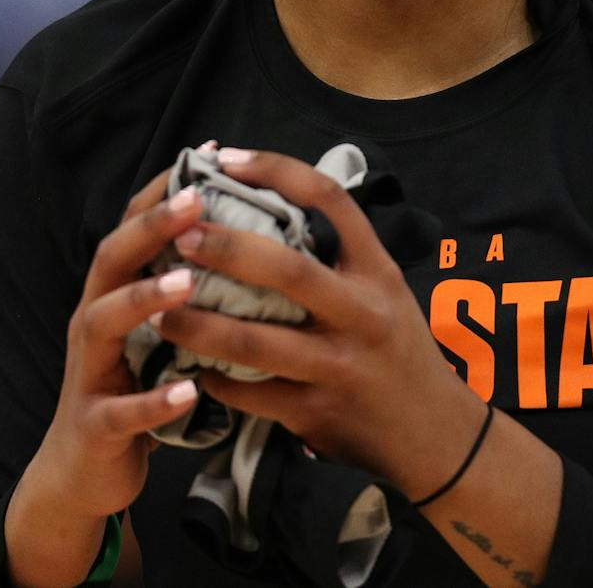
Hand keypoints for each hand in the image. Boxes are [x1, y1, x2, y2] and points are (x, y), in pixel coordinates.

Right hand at [17, 161, 206, 521]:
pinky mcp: (94, 426)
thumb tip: (248, 233)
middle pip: (111, 258)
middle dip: (151, 226)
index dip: (164, 189)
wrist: (82, 475)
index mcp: (114, 293)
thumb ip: (186, 285)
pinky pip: (121, 412)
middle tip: (196, 200)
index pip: (132, 226)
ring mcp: (87, 371)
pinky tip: (189, 390)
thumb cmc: (135, 386)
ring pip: (102, 322)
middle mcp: (93, 321)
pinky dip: (153, 401)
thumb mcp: (157, 328)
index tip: (207, 153)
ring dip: (142, 298)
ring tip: (186, 281)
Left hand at [150, 147, 488, 499]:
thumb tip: (274, 208)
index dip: (276, 171)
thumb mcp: (385, 290)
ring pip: (254, 342)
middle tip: (180, 235)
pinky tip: (189, 369)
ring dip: (198, 325)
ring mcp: (338, 366)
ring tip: (159, 311)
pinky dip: (214, 380)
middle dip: (225, 248)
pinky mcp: (315, 412)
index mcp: (377, 271)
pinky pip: (251, 394)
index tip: (227, 159)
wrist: (433, 433)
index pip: (329, 199)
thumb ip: (340, 257)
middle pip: (287, 268)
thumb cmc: (399, 349)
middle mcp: (361, 313)